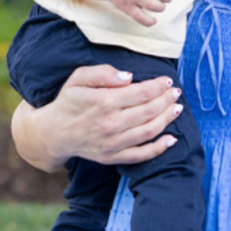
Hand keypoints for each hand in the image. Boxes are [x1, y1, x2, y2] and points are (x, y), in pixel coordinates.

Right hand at [11, 65, 183, 169]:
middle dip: (166, 100)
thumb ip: (103, 73)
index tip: (167, 80)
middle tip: (176, 92)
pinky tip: (172, 139)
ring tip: (177, 108)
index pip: (141, 92)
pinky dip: (159, 148)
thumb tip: (129, 77)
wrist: (53, 133)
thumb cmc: (68, 101)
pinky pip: (141, 155)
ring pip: (149, 131)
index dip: (158, 86)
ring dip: (167, 119)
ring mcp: (112, 143)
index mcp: (104, 102)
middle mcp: (110, 124)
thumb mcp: (79, 78)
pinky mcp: (112, 157)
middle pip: (149, 110)